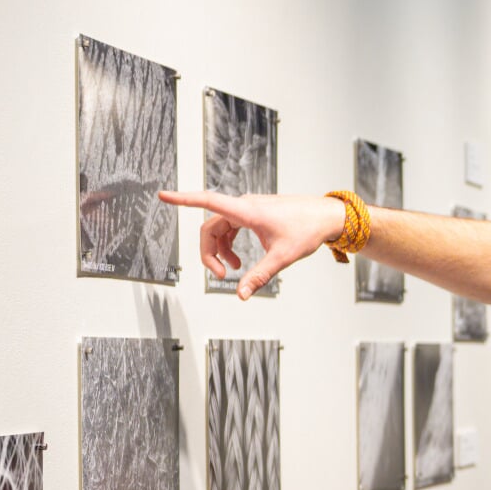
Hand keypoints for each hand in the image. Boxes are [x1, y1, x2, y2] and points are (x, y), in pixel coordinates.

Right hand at [156, 191, 346, 298]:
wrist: (327, 216)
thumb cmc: (308, 230)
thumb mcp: (282, 257)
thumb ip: (259, 276)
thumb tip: (240, 294)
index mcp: (247, 210)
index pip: (208, 201)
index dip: (183, 199)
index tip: (163, 194)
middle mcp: (245, 205)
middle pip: (211, 226)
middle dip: (209, 252)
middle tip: (221, 276)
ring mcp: (249, 208)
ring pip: (220, 228)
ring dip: (221, 250)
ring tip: (234, 271)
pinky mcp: (255, 213)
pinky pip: (231, 227)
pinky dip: (230, 245)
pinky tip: (239, 262)